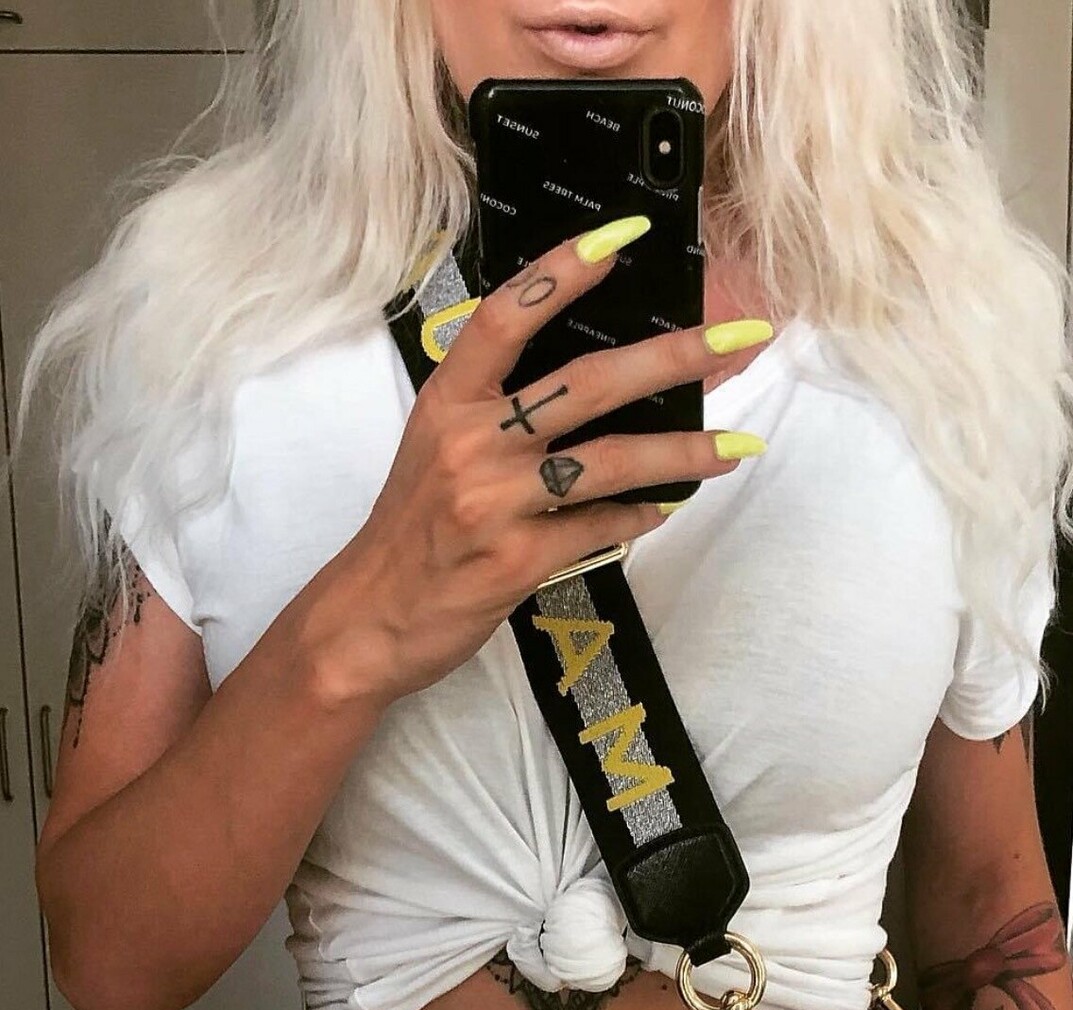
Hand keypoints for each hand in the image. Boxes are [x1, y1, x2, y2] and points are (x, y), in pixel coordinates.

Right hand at [312, 220, 772, 706]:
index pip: (508, 317)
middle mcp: (471, 443)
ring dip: (684, 454)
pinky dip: (639, 517)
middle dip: (675, 358)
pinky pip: (599, 528)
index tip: (623, 235)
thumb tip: (591, 383)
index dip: (563, 271)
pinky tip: (667, 508)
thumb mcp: (436, 449)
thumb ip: (496, 412)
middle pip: (589, 383)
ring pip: (611, 462)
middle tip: (739, 341)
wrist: (369, 619)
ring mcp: (494, 502)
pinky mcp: (516, 560)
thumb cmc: (412, 532)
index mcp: (448, 402)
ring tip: (737, 448)